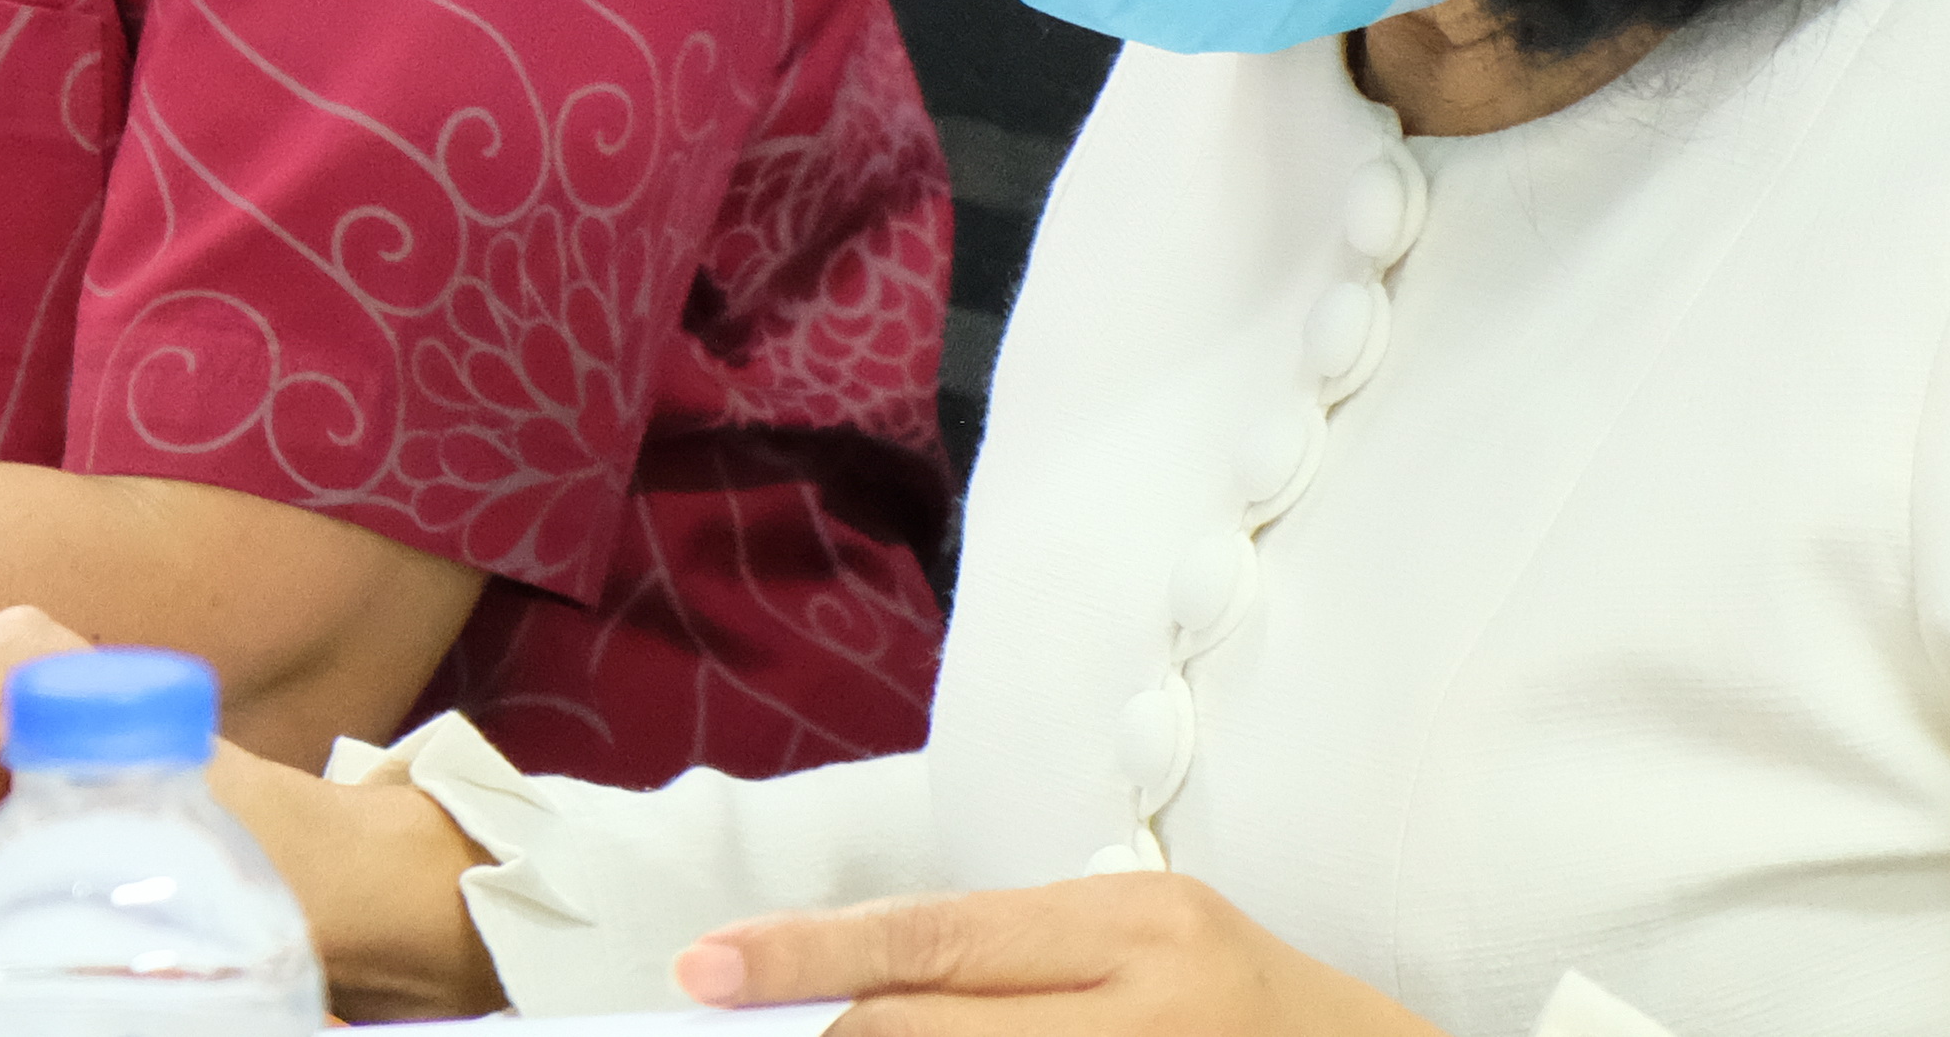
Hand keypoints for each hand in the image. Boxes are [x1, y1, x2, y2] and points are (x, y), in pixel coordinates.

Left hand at [677, 876, 1445, 1033]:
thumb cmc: (1246, 1010)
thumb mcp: (1144, 947)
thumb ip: (1016, 965)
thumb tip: (854, 997)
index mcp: (1137, 923)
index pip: (934, 936)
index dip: (807, 954)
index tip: (703, 969)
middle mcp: (1154, 1004)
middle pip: (937, 1032)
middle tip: (737, 1035)